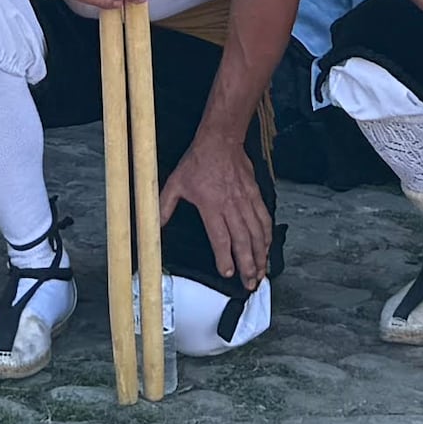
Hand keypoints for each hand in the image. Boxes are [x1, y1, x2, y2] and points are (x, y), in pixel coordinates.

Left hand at [160, 126, 275, 291]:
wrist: (220, 140)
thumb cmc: (198, 160)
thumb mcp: (175, 183)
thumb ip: (164, 206)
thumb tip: (154, 224)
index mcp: (212, 206)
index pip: (221, 238)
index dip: (225, 258)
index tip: (228, 273)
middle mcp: (231, 206)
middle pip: (243, 241)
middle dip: (248, 265)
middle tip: (250, 283)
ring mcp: (246, 201)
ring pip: (257, 233)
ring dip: (260, 254)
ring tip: (260, 272)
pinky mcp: (255, 195)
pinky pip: (264, 219)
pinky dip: (267, 235)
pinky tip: (267, 247)